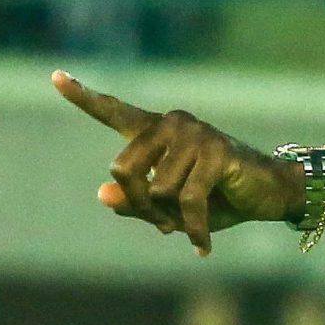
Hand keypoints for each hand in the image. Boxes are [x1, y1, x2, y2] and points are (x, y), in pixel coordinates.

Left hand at [53, 70, 301, 253]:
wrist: (270, 195)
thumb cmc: (218, 198)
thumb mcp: (170, 208)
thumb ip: (135, 202)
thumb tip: (103, 195)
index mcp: (155, 131)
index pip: (113, 112)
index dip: (83, 96)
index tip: (54, 77)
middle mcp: (171, 123)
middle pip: (123, 171)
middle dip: (140, 207)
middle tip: (162, 226)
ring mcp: (194, 134)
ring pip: (156, 190)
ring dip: (171, 220)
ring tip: (191, 227)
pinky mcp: (215, 152)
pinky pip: (188, 200)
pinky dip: (194, 230)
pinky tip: (202, 247)